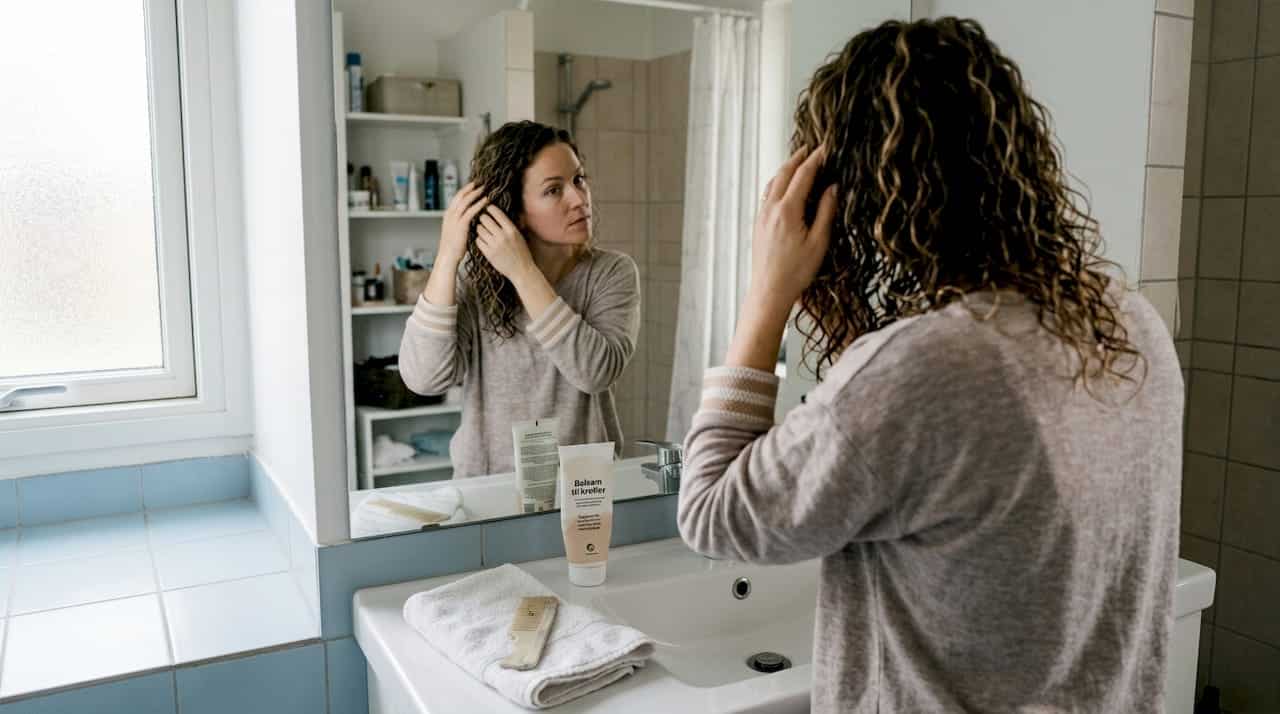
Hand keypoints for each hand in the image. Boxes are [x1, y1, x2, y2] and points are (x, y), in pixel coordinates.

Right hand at [439, 181, 488, 267]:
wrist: (448, 256)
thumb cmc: (454, 247)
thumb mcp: (456, 231)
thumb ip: (461, 222)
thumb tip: (471, 218)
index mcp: (448, 215)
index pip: (457, 197)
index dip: (466, 190)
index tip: (474, 185)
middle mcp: (450, 214)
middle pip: (460, 195)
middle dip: (471, 188)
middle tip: (480, 182)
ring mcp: (454, 219)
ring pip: (465, 201)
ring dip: (476, 193)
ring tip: (485, 188)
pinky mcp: (461, 225)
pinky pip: (471, 211)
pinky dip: (479, 204)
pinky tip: (486, 200)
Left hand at [475, 204, 535, 281]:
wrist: (522, 271)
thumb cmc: (522, 252)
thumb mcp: (519, 236)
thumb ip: (510, 225)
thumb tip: (498, 213)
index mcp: (512, 230)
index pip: (496, 213)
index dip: (490, 208)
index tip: (488, 208)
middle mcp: (502, 236)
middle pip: (485, 219)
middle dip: (483, 218)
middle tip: (483, 219)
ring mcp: (494, 245)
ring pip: (479, 229)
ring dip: (480, 228)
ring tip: (483, 230)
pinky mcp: (488, 254)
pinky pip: (478, 241)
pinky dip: (479, 239)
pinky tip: (483, 240)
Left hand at [722, 147, 836, 371]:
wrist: (769, 291)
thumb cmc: (796, 272)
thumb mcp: (819, 242)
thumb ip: (825, 211)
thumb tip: (832, 188)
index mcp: (787, 210)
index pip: (803, 175)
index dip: (816, 159)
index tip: (826, 148)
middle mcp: (770, 208)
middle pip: (784, 173)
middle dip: (798, 158)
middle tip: (811, 148)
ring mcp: (761, 216)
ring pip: (773, 183)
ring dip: (786, 169)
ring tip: (798, 162)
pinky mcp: (758, 224)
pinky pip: (767, 195)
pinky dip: (778, 183)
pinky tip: (785, 187)